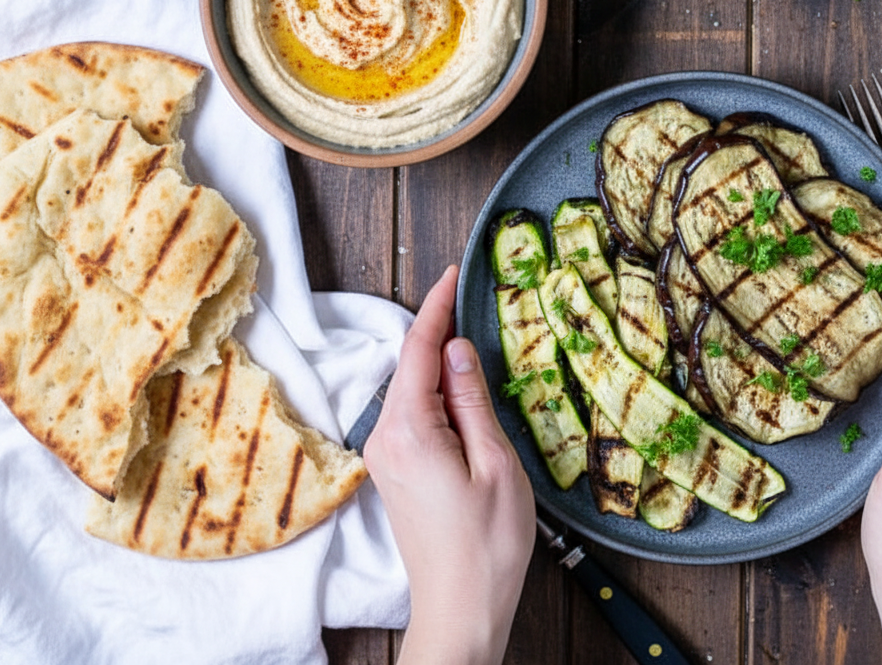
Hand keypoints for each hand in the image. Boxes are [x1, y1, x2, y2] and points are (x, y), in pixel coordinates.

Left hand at [365, 265, 535, 664]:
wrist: (460, 609)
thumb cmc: (486, 546)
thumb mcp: (495, 464)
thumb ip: (472, 401)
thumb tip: (458, 349)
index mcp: (410, 430)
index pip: (421, 349)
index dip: (438, 306)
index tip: (453, 272)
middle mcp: (385, 438)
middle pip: (413, 366)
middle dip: (442, 333)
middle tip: (473, 302)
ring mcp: (385, 457)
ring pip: (414, 392)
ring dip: (442, 368)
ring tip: (477, 350)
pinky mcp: (394, 473)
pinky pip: (413, 417)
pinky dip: (438, 397)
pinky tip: (464, 398)